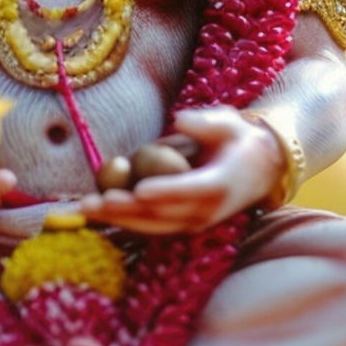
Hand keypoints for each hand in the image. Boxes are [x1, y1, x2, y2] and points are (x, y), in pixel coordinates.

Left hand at [79, 106, 284, 236]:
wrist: (260, 171)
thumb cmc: (240, 140)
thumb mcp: (230, 123)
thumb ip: (207, 122)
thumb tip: (179, 120)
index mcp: (220, 184)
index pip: (189, 190)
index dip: (164, 191)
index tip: (139, 189)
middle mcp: (207, 211)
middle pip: (162, 214)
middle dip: (126, 210)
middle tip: (95, 201)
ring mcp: (194, 222)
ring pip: (152, 225)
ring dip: (117, 219)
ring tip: (85, 209)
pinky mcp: (183, 224)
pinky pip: (151, 226)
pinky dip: (124, 220)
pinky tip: (97, 212)